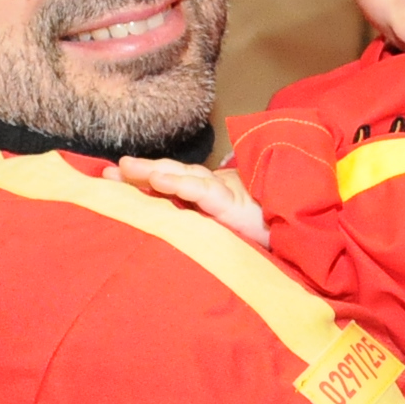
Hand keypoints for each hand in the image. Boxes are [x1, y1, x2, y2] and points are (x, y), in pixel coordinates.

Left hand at [109, 157, 267, 248]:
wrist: (298, 231)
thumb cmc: (262, 232)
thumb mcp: (222, 231)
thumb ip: (196, 225)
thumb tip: (160, 236)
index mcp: (207, 198)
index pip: (169, 184)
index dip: (141, 178)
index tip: (110, 176)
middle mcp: (211, 191)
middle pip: (169, 176)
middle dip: (138, 173)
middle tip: (107, 172)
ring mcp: (223, 192)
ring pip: (182, 177)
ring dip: (152, 171)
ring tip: (125, 167)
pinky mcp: (233, 202)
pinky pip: (203, 191)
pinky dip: (180, 183)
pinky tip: (159, 179)